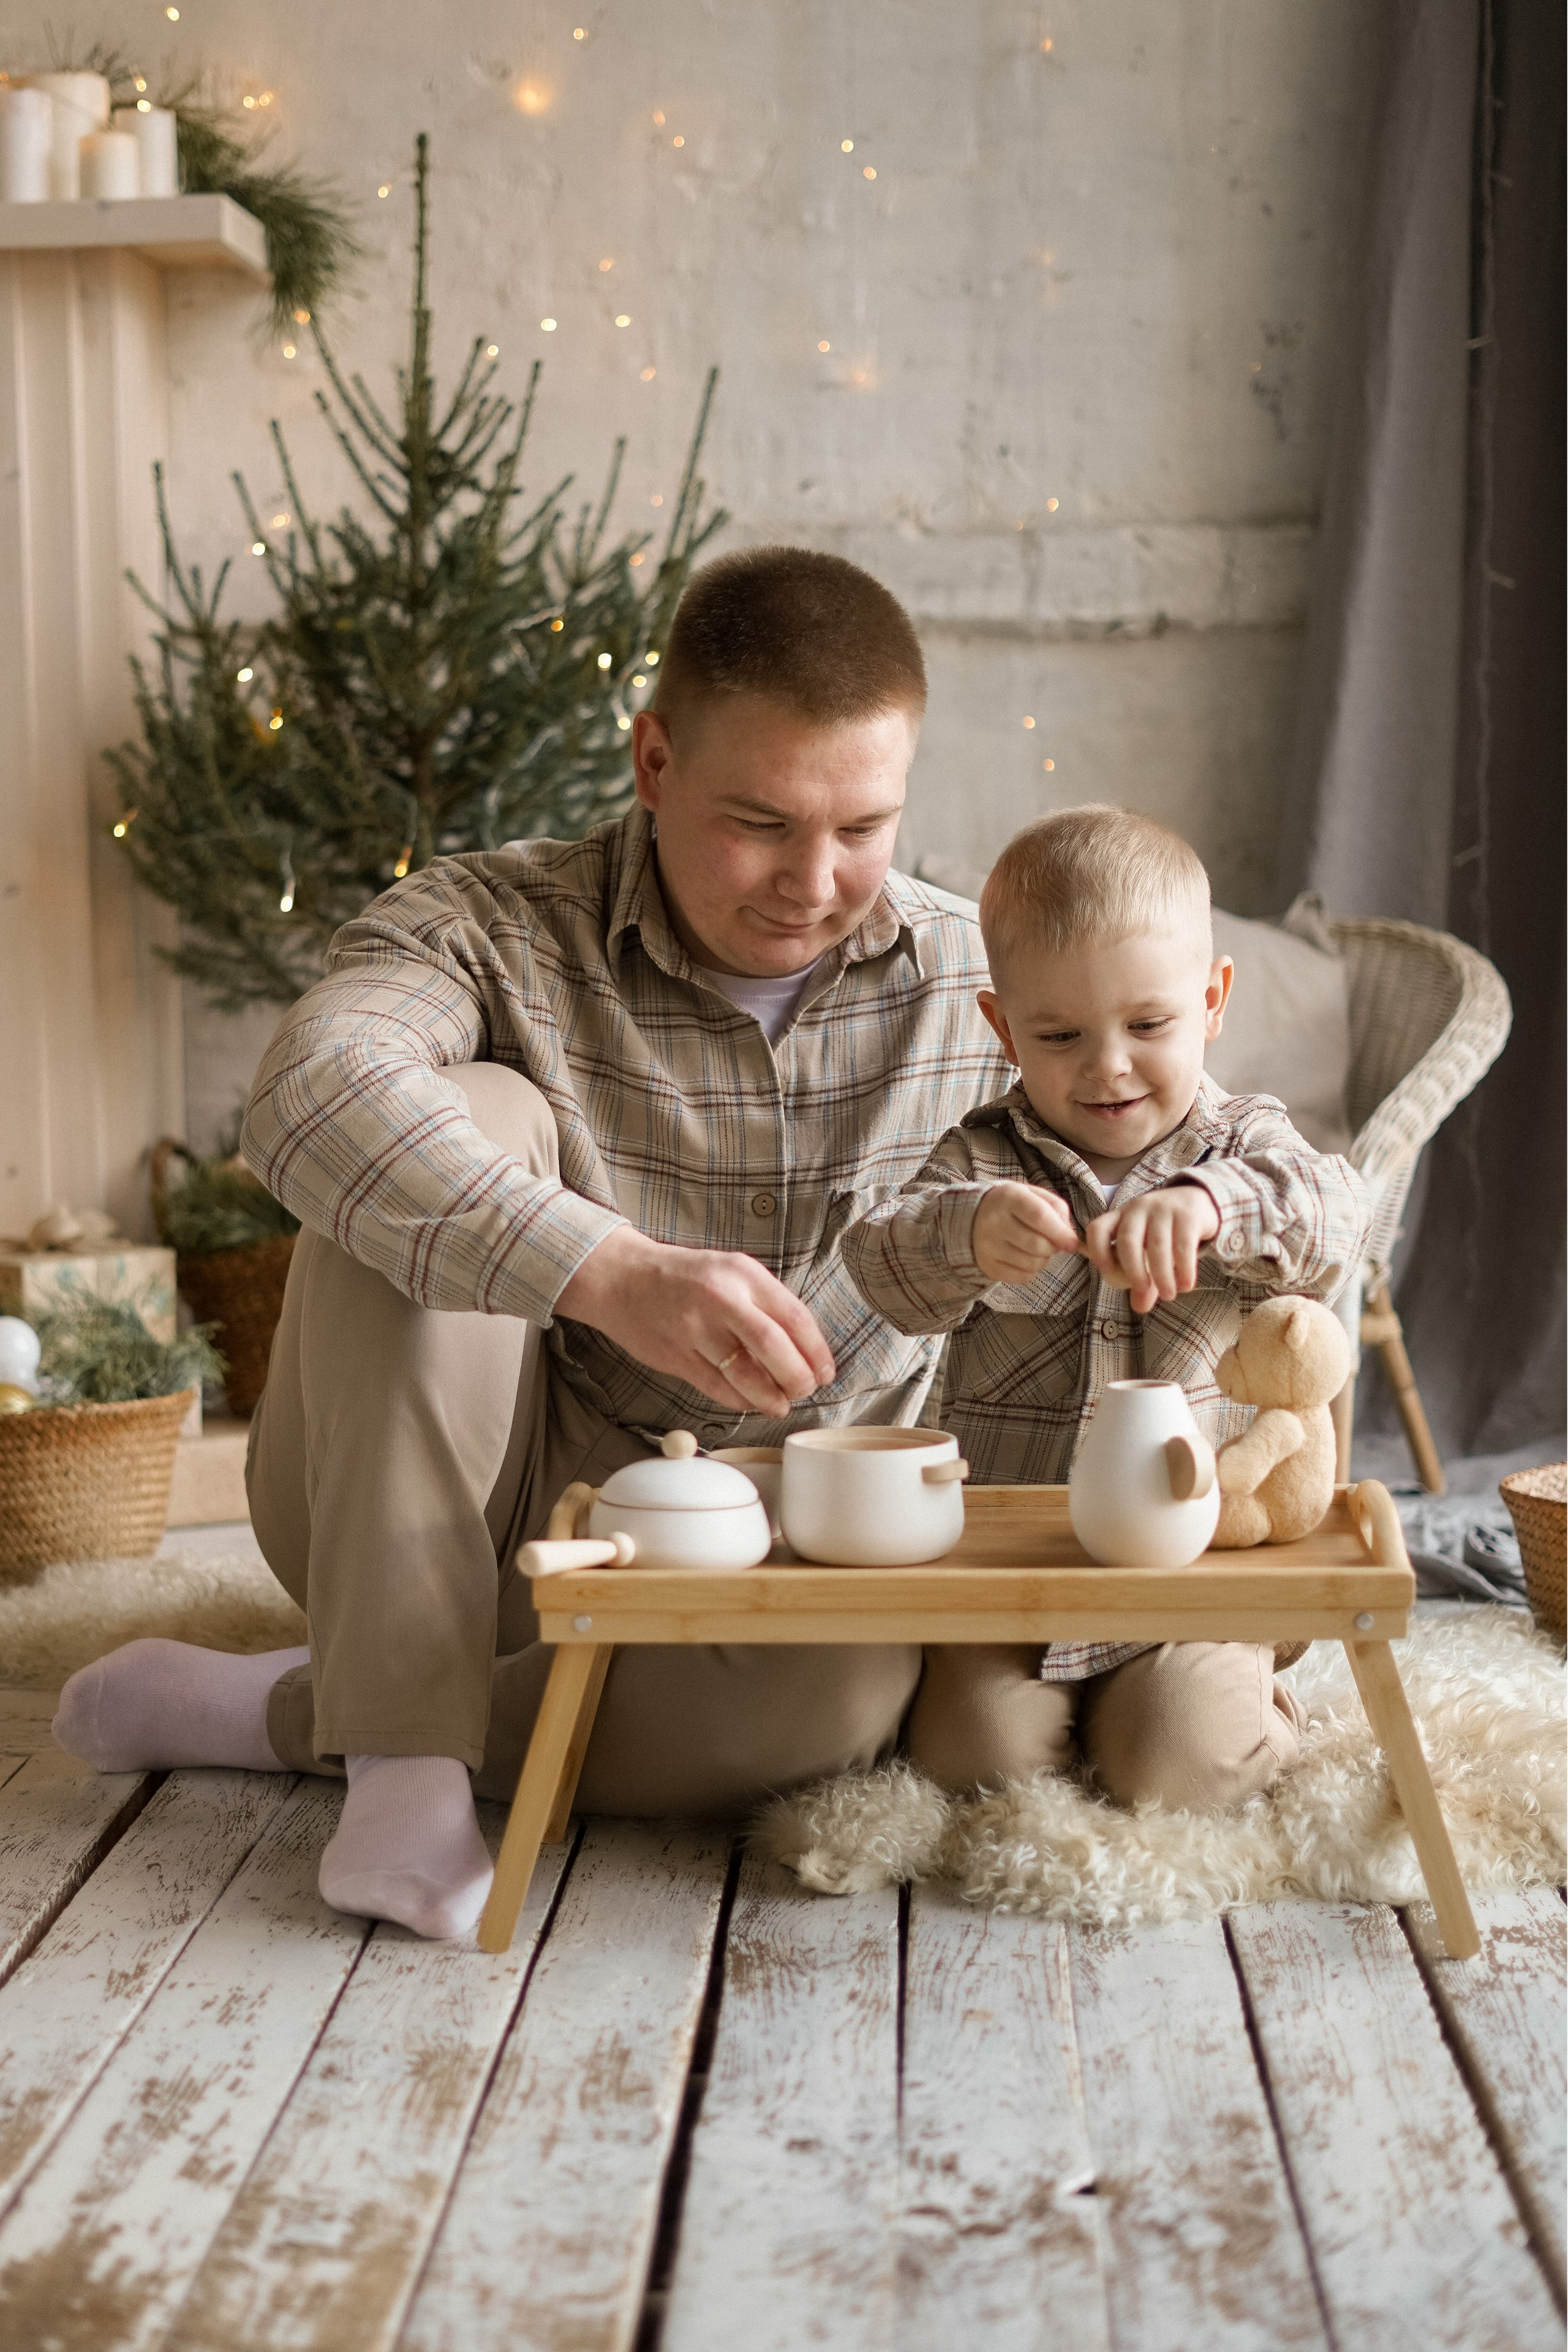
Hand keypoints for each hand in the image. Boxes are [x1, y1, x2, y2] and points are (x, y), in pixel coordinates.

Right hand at [554, 1225, 834, 1416]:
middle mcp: (720, 1298)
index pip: (794, 1316)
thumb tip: (805, 1349)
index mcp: (742, 1274)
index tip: (826, 1372)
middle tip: (805, 1389)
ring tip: (781, 1404)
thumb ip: (766, 1303)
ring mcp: (695, 1329)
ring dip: (770, 1396)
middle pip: (773, 1346)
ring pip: (745, 1374)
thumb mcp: (732, 1272)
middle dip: (797, 1377)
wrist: (622, 1279)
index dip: (816, 1351)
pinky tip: (751, 1401)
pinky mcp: (675, 1356)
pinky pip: (717, 1388)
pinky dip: (740, 1400)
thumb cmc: (685, 1278)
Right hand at [972, 1181, 1080, 1283]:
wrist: (975, 1216)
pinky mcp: (988, 1266)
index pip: (1039, 1217)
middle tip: (1052, 1242)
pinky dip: (1031, 1270)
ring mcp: (988, 1246)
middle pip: (1037, 1245)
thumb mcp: (1034, 1195)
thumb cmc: (1014, 1205)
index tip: (1073, 1243)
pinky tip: (1025, 1257)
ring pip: (1032, 1264)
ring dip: (1043, 1259)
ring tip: (1037, 1248)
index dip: (1060, 1232)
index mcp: (1008, 1197)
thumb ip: (1057, 1210)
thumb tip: (1070, 1239)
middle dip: (1053, 1247)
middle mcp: (993, 1221)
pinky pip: (1022, 1277)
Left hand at [1082, 1184, 1219, 1313]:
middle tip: (1142, 1292)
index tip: (1107, 1273)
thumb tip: (1140, 1307)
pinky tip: (1186, 1285)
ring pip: (1157, 1245)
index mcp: (1121, 1216)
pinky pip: (1183, 1245)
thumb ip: (1142, 1278)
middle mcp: (1138, 1209)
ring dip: (1162, 1275)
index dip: (1098, 1252)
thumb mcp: (1148, 1251)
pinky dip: (1184, 1269)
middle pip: (1128, 1240)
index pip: (1098, 1229)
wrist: (1198, 1200)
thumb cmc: (1164, 1231)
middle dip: (1134, 1270)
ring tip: (1168, 1295)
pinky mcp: (1188, 1214)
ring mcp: (1163, 1209)